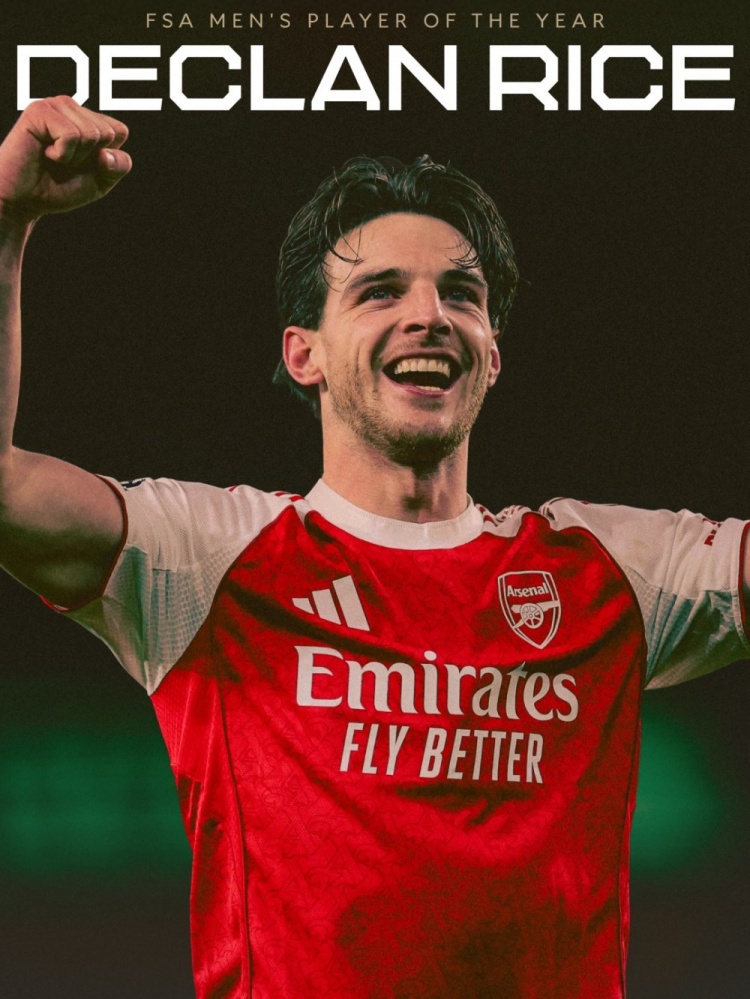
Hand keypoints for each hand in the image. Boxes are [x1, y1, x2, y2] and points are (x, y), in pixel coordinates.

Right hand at [0, 96, 130, 224]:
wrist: (25, 200)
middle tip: (64, 162)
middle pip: (107, 133)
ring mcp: (55, 106)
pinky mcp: (39, 110)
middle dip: (90, 158)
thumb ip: (119, 166)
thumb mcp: (100, 182)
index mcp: (87, 120)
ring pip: (91, 134)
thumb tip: (106, 152)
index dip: (108, 157)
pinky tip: (45, 153)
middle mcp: (72, 108)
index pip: (120, 130)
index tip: (84, 165)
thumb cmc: (59, 188)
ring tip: (54, 158)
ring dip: (74, 158)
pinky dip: (62, 154)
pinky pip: (71, 135)